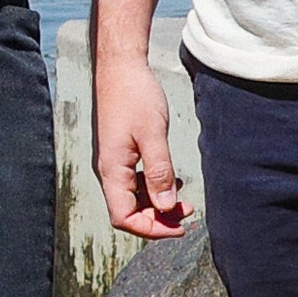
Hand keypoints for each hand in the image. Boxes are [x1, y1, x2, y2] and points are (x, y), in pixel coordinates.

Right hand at [93, 43, 189, 242]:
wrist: (120, 68)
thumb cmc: (134, 96)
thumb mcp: (153, 135)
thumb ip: (159, 173)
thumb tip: (166, 207)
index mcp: (112, 170)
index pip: (124, 217)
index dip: (151, 228)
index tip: (179, 226)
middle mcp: (109, 170)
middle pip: (128, 211)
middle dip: (157, 218)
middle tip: (188, 213)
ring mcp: (114, 161)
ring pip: (132, 198)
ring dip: (157, 204)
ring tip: (185, 200)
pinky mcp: (120, 153)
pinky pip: (134, 182)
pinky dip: (154, 188)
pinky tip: (172, 180)